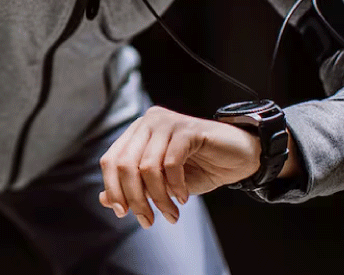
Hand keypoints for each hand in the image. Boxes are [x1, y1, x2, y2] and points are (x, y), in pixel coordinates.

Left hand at [97, 105, 259, 228]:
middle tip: (148, 221)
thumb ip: (135, 187)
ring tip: (171, 214)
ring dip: (158, 198)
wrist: (239, 157)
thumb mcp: (162, 184)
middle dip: (135, 198)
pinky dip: (175, 186)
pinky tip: (183, 197)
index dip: (113, 188)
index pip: (111, 160)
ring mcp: (167, 123)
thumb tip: (105, 200)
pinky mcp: (187, 129)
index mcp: (136, 132)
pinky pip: (171, 163)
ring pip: (147, 167)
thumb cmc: (199, 168)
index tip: (123, 213)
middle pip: (125, 164)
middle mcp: (148, 123)